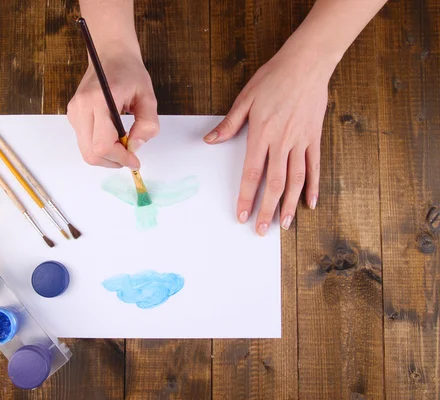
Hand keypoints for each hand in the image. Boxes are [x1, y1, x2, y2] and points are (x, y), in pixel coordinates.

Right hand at [68, 50, 158, 168]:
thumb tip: (135, 147)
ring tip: (123, 144)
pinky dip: (100, 147)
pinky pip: (85, 142)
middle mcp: (81, 108)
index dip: (120, 158)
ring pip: (86, 151)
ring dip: (106, 155)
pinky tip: (113, 136)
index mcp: (99, 100)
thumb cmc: (130, 72)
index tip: (134, 160)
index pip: (103, 145)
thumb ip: (147, 124)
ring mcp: (74, 112)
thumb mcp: (148, 97)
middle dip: (113, 160)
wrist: (111, 54)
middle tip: (129, 155)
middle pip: (91, 153)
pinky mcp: (73, 115)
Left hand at [204, 45, 333, 234]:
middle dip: (267, 209)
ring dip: (290, 204)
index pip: (251, 173)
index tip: (242, 215)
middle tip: (262, 230)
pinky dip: (313, 186)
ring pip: (296, 179)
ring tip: (285, 224)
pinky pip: (314, 166)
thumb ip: (229, 124)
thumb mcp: (245, 99)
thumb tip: (210, 140)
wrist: (306, 63)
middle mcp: (282, 142)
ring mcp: (301, 141)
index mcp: (261, 134)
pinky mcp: (314, 137)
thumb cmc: (273, 78)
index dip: (246, 197)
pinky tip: (310, 203)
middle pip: (274, 183)